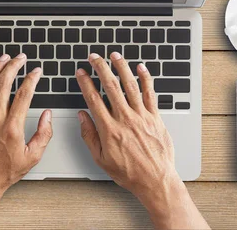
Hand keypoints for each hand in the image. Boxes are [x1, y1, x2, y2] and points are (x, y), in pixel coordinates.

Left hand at [0, 53, 52, 229]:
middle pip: (4, 83)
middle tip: (21, 58)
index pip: (23, 94)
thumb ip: (44, 134)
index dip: (32, 79)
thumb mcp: (32, 157)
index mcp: (12, 128)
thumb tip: (47, 115)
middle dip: (14, 66)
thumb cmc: (4, 173)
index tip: (37, 71)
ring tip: (5, 58)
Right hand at [76, 52, 208, 229]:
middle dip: (101, 68)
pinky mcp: (155, 117)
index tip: (81, 73)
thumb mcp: (101, 159)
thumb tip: (82, 116)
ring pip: (130, 85)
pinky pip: (150, 93)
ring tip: (114, 55)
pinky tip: (141, 68)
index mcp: (109, 129)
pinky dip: (146, 79)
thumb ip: (89, 135)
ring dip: (122, 67)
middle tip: (94, 57)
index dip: (85, 83)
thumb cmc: (129, 173)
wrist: (155, 180)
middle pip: (111, 86)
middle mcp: (125, 119)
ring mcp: (142, 116)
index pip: (94, 99)